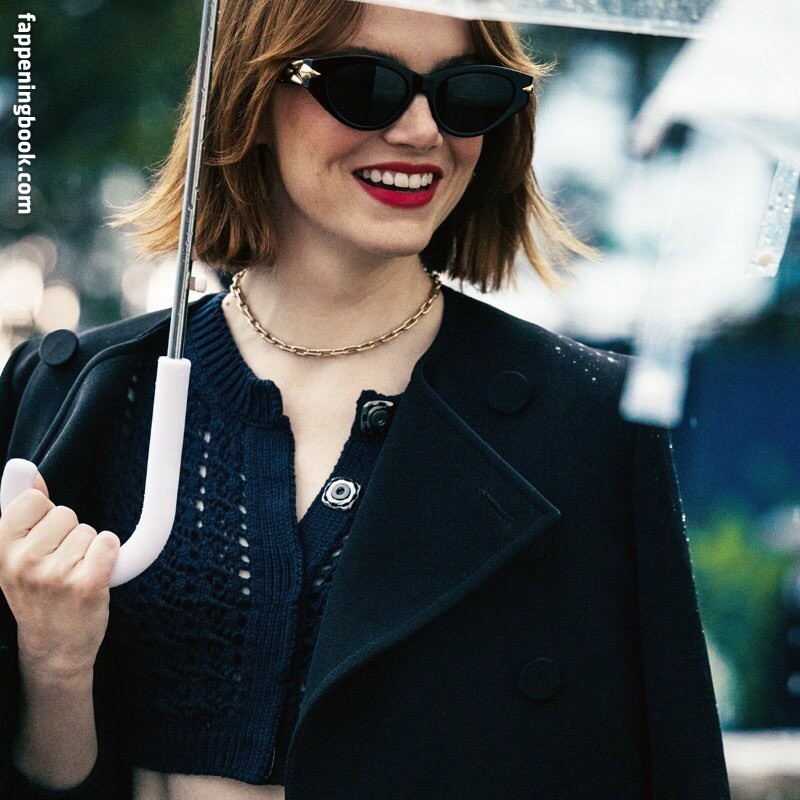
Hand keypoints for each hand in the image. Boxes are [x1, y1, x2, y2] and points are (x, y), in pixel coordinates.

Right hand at [0, 472, 119, 682]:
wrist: (53, 648)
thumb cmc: (37, 594)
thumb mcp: (15, 555)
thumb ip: (21, 513)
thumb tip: (24, 470)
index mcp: (0, 550)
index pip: (34, 499)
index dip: (45, 514)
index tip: (42, 539)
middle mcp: (22, 562)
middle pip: (66, 513)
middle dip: (69, 533)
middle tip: (58, 564)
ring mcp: (54, 576)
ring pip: (88, 530)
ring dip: (87, 548)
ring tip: (73, 574)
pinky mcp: (86, 586)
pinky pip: (108, 543)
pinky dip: (109, 555)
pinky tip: (94, 576)